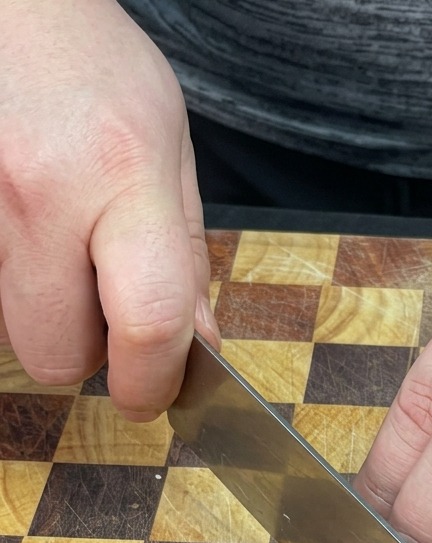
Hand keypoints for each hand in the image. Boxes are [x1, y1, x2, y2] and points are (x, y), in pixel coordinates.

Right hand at [0, 0, 216, 419]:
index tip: (155, 397)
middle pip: (57, 354)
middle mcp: (38, 193)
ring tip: (61, 242)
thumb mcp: (168, 149)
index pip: (148, 320)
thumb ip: (184, 258)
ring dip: (46, 312)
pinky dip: (15, 283)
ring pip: (13, 330)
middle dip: (87, 349)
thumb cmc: (92, 67)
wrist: (6, 6)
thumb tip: (195, 346)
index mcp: (120, 174)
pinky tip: (30, 233)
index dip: (153, 382)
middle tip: (102, 302)